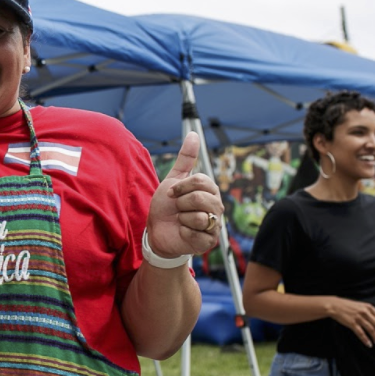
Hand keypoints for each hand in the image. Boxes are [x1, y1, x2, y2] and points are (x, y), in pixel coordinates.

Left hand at [146, 132, 224, 258]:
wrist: (157, 232)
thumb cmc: (166, 207)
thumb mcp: (173, 181)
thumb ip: (185, 159)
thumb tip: (194, 134)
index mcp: (211, 191)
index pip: (200, 181)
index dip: (180, 187)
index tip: (171, 194)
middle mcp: (217, 207)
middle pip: (199, 198)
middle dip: (180, 203)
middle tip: (177, 209)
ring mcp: (215, 225)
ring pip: (198, 216)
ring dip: (181, 219)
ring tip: (181, 221)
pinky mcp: (209, 242)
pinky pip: (195, 233)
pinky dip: (183, 232)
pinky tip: (183, 233)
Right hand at [327, 297, 374, 346]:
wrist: (334, 305)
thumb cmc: (347, 306)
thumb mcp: (360, 305)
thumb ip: (369, 311)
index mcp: (369, 307)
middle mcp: (365, 312)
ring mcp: (358, 318)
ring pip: (371, 330)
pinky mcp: (352, 323)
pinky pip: (361, 333)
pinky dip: (366, 340)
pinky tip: (368, 344)